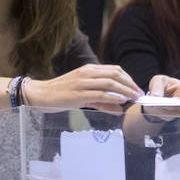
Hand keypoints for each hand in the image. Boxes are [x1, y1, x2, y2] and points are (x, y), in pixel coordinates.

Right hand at [25, 64, 143, 112]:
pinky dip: (113, 97)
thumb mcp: (84, 95)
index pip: (115, 70)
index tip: (136, 88)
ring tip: (134, 98)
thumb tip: (120, 109)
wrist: (41, 95)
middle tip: (139, 94)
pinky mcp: (78, 94)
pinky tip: (121, 101)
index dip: (128, 78)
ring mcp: (83, 83)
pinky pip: (100, 94)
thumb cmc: (62, 95)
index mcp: (89, 70)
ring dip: (125, 90)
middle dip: (130, 84)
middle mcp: (87, 73)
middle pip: (115, 74)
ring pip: (110, 83)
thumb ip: (102, 101)